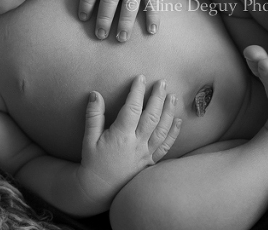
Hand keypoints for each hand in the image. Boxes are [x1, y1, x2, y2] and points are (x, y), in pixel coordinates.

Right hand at [76, 75, 181, 206]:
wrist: (99, 189)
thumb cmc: (93, 162)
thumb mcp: (89, 139)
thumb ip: (93, 116)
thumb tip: (95, 94)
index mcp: (120, 136)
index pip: (132, 109)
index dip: (136, 92)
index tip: (140, 78)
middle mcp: (136, 144)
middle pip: (151, 116)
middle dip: (157, 97)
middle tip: (162, 82)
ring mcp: (146, 153)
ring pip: (162, 129)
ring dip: (168, 111)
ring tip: (172, 96)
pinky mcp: (150, 161)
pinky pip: (166, 146)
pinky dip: (173, 133)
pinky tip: (178, 121)